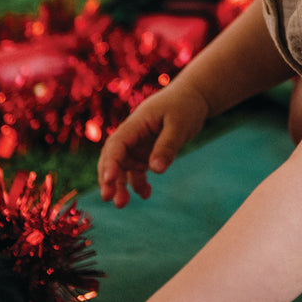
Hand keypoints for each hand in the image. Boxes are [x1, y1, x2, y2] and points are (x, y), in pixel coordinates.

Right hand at [98, 80, 208, 206]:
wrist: (194, 97)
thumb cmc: (185, 105)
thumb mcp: (179, 124)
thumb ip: (167, 146)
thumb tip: (156, 170)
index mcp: (135, 124)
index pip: (116, 145)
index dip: (110, 163)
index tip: (108, 180)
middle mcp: (132, 135)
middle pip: (113, 158)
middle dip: (109, 178)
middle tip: (109, 198)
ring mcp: (138, 144)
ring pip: (123, 168)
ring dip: (121, 185)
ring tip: (123, 204)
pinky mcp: (147, 152)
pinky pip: (138, 170)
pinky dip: (139, 183)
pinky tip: (146, 195)